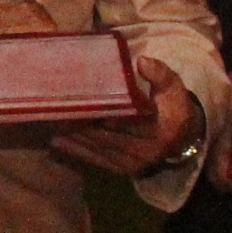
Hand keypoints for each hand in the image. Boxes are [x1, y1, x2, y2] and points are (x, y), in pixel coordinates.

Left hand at [55, 54, 198, 180]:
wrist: (178, 138)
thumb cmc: (171, 107)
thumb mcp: (172, 87)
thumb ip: (160, 74)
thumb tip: (141, 61)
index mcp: (159, 129)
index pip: (125, 120)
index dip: (102, 111)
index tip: (82, 99)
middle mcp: (145, 151)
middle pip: (106, 135)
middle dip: (81, 123)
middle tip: (58, 108)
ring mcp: (131, 164)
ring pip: (97, 148)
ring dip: (74, 136)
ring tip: (53, 121)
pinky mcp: (121, 170)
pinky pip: (95, 160)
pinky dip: (76, 150)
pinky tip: (57, 140)